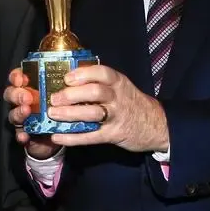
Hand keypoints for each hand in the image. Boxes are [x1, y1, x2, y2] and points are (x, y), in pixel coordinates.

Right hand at [4, 67, 58, 159]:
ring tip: (26, 111)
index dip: (16, 76)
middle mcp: (22, 101)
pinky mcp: (25, 134)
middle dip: (17, 94)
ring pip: (13, 114)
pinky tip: (25, 135)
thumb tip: (74, 71)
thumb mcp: (65, 92)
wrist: (61, 135)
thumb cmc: (62, 107)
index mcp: (30, 87)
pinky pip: (19, 135)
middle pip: (11, 94)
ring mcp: (22, 118)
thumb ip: (66, 81)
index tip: (21, 79)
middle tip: (27, 97)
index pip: (17, 77)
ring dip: (18, 112)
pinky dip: (21, 135)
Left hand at [47, 64, 168, 153]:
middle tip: (54, 98)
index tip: (67, 78)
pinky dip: (72, 137)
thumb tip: (67, 81)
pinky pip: (91, 136)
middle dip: (72, 95)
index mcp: (118, 82)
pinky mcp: (113, 134)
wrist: (156, 125)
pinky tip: (57, 136)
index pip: (102, 73)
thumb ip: (100, 83)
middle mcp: (117, 97)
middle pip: (95, 92)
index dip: (83, 74)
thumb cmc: (131, 102)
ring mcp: (116, 117)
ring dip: (70, 114)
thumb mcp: (121, 87)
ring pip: (92, 114)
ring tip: (53, 114)